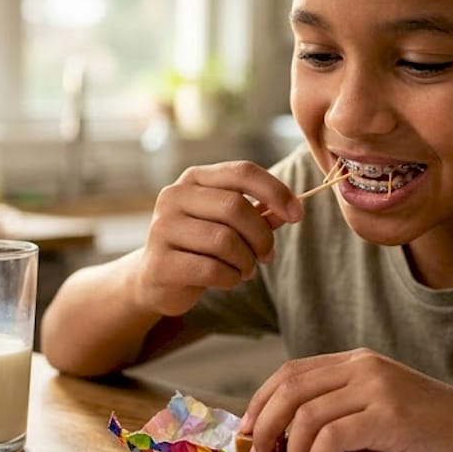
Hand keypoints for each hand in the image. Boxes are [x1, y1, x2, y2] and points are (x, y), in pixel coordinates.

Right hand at [133, 161, 301, 316]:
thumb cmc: (199, 246)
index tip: (297, 215)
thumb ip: (259, 213)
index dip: (276, 191)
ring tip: (245, 270)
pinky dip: (231, 278)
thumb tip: (291, 209)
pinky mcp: (160, 263)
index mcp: (194, 179)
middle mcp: (174, 196)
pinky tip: (228, 279)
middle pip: (235, 207)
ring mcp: (162, 228)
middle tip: (266, 256)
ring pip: (225, 240)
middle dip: (261, 236)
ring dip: (246, 261)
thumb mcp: (229, 225)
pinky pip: (211, 269)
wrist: (155, 279)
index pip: (242, 171)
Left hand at [240, 348, 452, 451]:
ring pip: (306, 414)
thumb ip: (338, 415)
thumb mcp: (376, 413)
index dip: (260, 403)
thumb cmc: (431, 430)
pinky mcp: (389, 414)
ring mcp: (377, 388)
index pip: (290, 373)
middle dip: (264, 427)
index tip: (247, 433)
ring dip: (293, 450)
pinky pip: (332, 435)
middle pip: (289, 390)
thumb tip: (287, 438)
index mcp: (356, 362)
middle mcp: (363, 367)